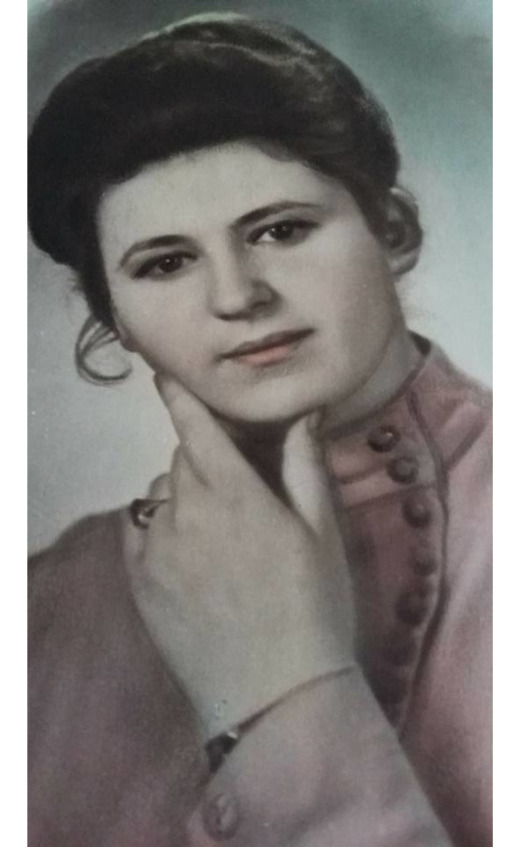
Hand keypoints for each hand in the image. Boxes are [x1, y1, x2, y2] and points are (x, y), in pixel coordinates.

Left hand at [124, 379, 355, 739]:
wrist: (276, 696)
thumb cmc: (312, 609)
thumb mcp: (322, 534)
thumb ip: (304, 467)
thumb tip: (303, 414)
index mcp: (235, 496)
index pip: (196, 429)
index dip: (180, 398)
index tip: (165, 377)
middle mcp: (187, 514)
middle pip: (183, 460)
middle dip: (204, 458)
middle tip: (237, 489)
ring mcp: (156, 551)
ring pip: (160, 496)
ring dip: (183, 495)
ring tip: (216, 532)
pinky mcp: (140, 584)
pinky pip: (139, 532)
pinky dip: (159, 527)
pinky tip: (188, 553)